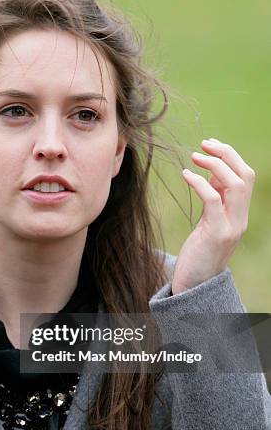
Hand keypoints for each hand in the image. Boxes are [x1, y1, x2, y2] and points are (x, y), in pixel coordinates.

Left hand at [171, 138, 255, 294]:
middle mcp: (240, 218)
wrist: (195, 285)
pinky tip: (185, 175)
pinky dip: (199, 183)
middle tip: (204, 144)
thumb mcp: (209, 222)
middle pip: (245, 175)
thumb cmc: (199, 252)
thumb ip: (215, 200)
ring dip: (216, 166)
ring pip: (236, 185)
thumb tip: (210, 174)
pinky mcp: (216, 234)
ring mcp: (232, 227)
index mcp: (240, 213)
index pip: (246, 176)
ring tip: (195, 157)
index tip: (210, 145)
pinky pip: (212, 201)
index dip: (230, 157)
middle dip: (227, 154)